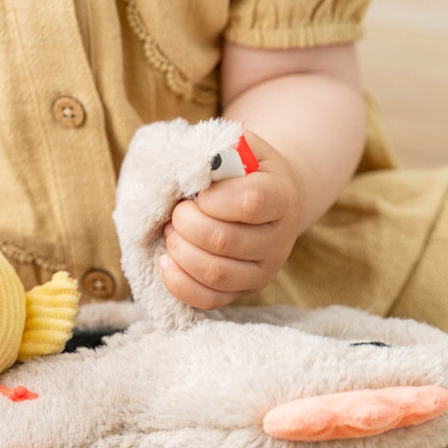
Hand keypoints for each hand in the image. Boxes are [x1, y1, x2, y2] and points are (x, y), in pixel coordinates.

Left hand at [158, 133, 301, 308]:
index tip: (199, 193)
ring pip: (215, 273)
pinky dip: (179, 283)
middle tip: (177, 211)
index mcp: (281, 197)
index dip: (214, 198)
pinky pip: (209, 299)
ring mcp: (262, 271)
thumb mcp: (240, 147)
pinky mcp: (242, 291)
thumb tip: (192, 164)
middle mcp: (278, 240)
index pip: (251, 202)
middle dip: (186, 223)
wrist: (269, 198)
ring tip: (172, 231)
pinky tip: (166, 261)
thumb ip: (218, 148)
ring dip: (180, 250)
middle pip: (224, 240)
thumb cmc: (245, 170)